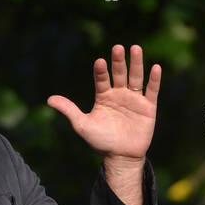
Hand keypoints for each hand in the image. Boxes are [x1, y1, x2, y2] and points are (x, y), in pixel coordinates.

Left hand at [46, 44, 159, 163]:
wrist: (120, 157)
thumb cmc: (101, 141)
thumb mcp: (82, 125)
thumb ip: (69, 110)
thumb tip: (48, 99)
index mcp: (103, 96)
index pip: (101, 79)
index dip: (101, 71)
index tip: (99, 62)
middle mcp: (119, 94)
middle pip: (119, 73)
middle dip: (118, 61)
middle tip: (117, 48)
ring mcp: (134, 99)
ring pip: (136, 77)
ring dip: (136, 63)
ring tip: (135, 48)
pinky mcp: (148, 107)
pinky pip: (152, 90)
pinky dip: (154, 80)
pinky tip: (155, 67)